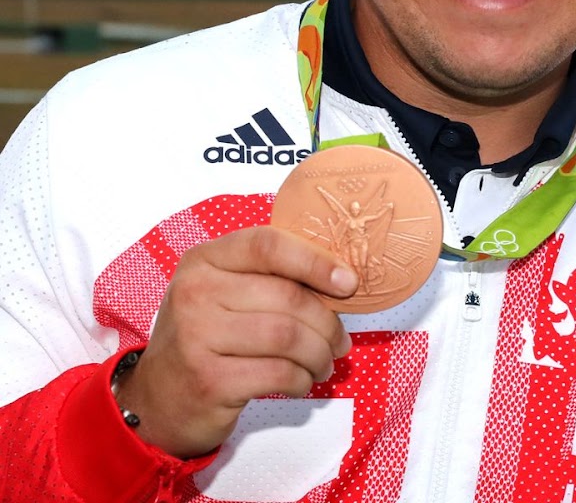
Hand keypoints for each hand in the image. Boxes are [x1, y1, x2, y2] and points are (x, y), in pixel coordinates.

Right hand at [113, 226, 357, 458]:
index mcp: (205, 259)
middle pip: (287, 297)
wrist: (157, 399)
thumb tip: (341, 280)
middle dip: (326, 322)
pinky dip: (301, 379)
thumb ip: (269, 277)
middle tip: (340, 341)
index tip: (349, 282)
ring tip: (324, 363)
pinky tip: (301, 381)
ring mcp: (197, 336)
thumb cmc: (206, 336)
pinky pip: (277, 374)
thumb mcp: (225, 292)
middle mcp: (195, 291)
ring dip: (318, 354)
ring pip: (287, 337)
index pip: (268, 245)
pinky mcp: (208, 380)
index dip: (315, 261)